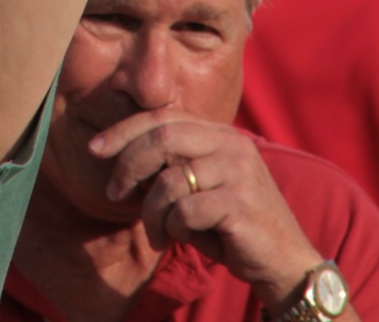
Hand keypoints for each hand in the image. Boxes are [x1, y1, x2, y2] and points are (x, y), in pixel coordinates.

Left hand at [93, 109, 324, 310]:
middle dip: (128, 165)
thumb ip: (172, 167)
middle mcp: (231, 145)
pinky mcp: (239, 203)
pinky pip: (184, 211)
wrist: (284, 261)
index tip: (94, 148)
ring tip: (159, 233)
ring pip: (168, 181)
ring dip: (151, 213)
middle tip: (114, 193)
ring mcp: (238, 172)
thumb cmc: (232, 225)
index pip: (163, 118)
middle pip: (162, 138)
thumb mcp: (201, 188)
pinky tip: (183, 239)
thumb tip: (121, 160)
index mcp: (220, 135)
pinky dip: (174, 229)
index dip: (124, 131)